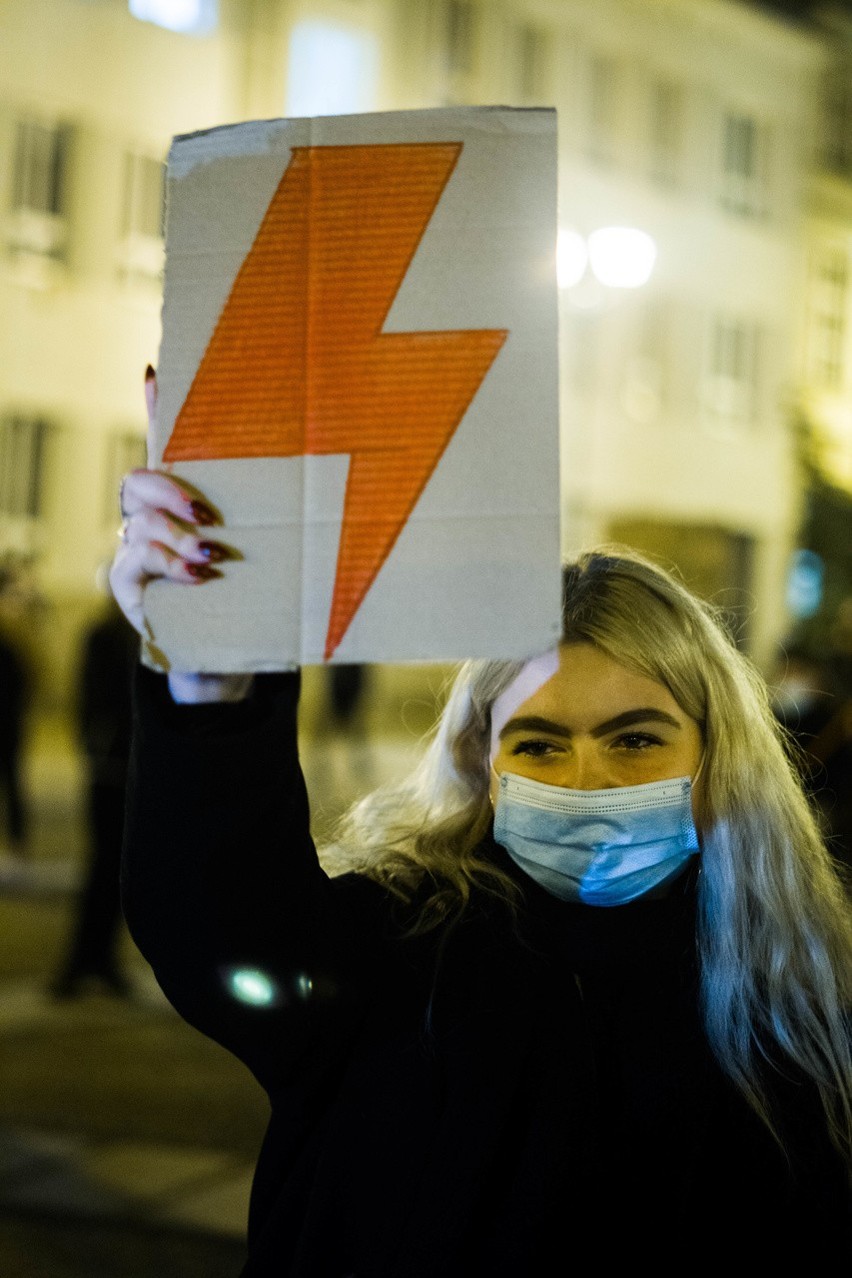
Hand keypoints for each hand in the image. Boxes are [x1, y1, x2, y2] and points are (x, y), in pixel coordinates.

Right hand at [109, 367, 252, 703]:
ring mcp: (133, 549)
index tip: (156, 373)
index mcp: (183, 500)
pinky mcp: (127, 583)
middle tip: (205, 510)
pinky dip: (170, 565)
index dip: (155, 408)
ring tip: (210, 552)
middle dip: (170, 489)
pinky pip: (136, 560)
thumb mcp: (268, 549)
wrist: (226, 650)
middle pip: (139, 480)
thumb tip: (339, 472)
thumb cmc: (249, 591)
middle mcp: (149, 517)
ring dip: (176, 536)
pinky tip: (200, 575)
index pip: (163, 444)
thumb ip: (283, 516)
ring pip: (138, 522)